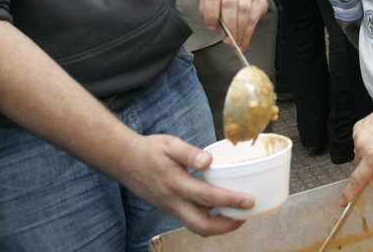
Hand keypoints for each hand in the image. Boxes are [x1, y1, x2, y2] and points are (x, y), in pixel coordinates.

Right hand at [118, 134, 252, 235]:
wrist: (124, 161)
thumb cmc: (149, 150)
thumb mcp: (170, 144)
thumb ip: (189, 153)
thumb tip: (209, 161)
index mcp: (175, 184)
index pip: (207, 197)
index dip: (230, 201)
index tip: (248, 200)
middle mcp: (173, 202)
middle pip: (203, 226)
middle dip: (227, 226)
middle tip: (246, 214)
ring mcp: (171, 208)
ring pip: (197, 227)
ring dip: (218, 225)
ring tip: (236, 214)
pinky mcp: (170, 209)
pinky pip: (191, 220)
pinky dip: (207, 218)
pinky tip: (217, 207)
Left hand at [198, 0, 267, 48]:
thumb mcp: (209, 1)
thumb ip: (207, 13)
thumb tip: (214, 27)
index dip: (211, 13)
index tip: (213, 27)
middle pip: (230, 4)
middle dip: (228, 25)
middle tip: (227, 39)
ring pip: (244, 10)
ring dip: (239, 30)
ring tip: (235, 41)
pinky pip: (254, 17)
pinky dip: (248, 32)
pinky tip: (243, 41)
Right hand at [340, 112, 372, 205]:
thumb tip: (369, 182)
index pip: (358, 178)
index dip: (350, 191)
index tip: (342, 201)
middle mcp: (361, 146)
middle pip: (359, 166)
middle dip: (367, 167)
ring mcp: (357, 136)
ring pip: (358, 153)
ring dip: (366, 154)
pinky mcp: (356, 127)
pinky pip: (358, 141)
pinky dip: (365, 142)